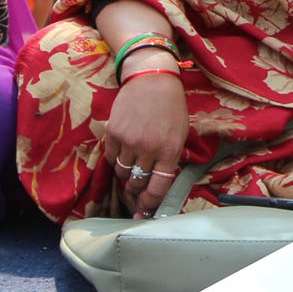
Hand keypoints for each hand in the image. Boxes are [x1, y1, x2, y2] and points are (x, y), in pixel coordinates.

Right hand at [102, 64, 187, 216]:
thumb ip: (170, 159)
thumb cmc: (171, 107)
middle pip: (137, 183)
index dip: (149, 204)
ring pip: (122, 173)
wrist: (152, 79)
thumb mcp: (180, 133)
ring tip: (133, 164)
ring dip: (126, 174)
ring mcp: (129, 141)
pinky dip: (116, 160)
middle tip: (136, 190)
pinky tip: (124, 151)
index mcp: (170, 150)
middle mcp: (148, 148)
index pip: (158, 188)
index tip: (144, 212)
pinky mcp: (113, 133)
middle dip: (136, 191)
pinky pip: (111, 159)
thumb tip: (158, 184)